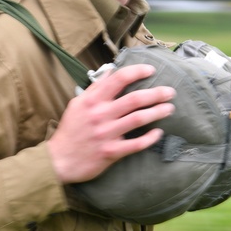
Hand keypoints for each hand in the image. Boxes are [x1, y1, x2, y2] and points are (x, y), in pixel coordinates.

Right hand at [48, 64, 173, 184]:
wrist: (59, 160)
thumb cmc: (70, 130)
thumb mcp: (78, 103)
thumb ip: (95, 88)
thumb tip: (111, 72)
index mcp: (93, 100)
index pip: (119, 79)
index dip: (137, 72)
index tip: (151, 70)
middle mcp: (101, 115)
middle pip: (135, 99)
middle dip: (156, 93)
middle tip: (170, 92)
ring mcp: (107, 134)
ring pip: (138, 119)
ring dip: (157, 112)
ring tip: (170, 108)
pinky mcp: (111, 152)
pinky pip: (136, 144)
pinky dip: (149, 138)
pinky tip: (158, 133)